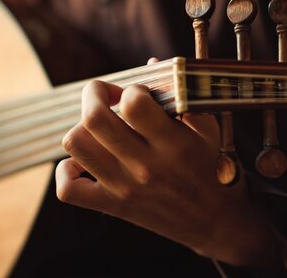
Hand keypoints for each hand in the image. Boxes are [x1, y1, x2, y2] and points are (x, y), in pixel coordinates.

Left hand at [55, 61, 280, 267]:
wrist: (218, 223)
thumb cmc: (215, 170)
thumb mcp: (210, 130)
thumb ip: (182, 96)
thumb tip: (150, 63)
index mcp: (174, 145)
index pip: (134, 103)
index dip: (133, 88)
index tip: (140, 93)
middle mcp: (145, 167)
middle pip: (94, 118)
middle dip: (95, 93)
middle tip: (108, 95)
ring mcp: (125, 189)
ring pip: (76, 145)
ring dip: (83, 126)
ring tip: (100, 126)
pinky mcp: (113, 206)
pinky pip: (69, 189)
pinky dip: (68, 171)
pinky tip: (85, 160)